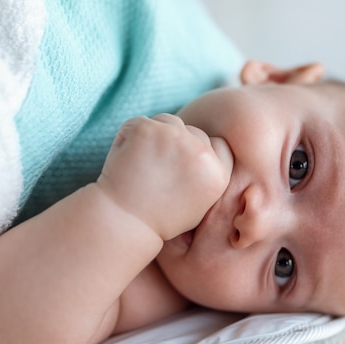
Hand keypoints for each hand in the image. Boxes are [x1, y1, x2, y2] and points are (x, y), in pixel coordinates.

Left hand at [96, 114, 232, 239]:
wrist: (124, 221)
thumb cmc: (159, 217)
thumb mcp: (200, 204)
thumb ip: (211, 176)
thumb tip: (211, 153)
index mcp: (218, 173)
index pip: (220, 145)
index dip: (202, 151)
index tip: (184, 165)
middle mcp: (201, 154)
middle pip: (195, 132)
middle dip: (179, 145)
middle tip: (159, 170)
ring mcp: (174, 138)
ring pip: (170, 122)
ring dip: (157, 135)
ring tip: (143, 165)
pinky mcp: (148, 130)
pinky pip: (141, 122)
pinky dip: (130, 136)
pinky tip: (127, 160)